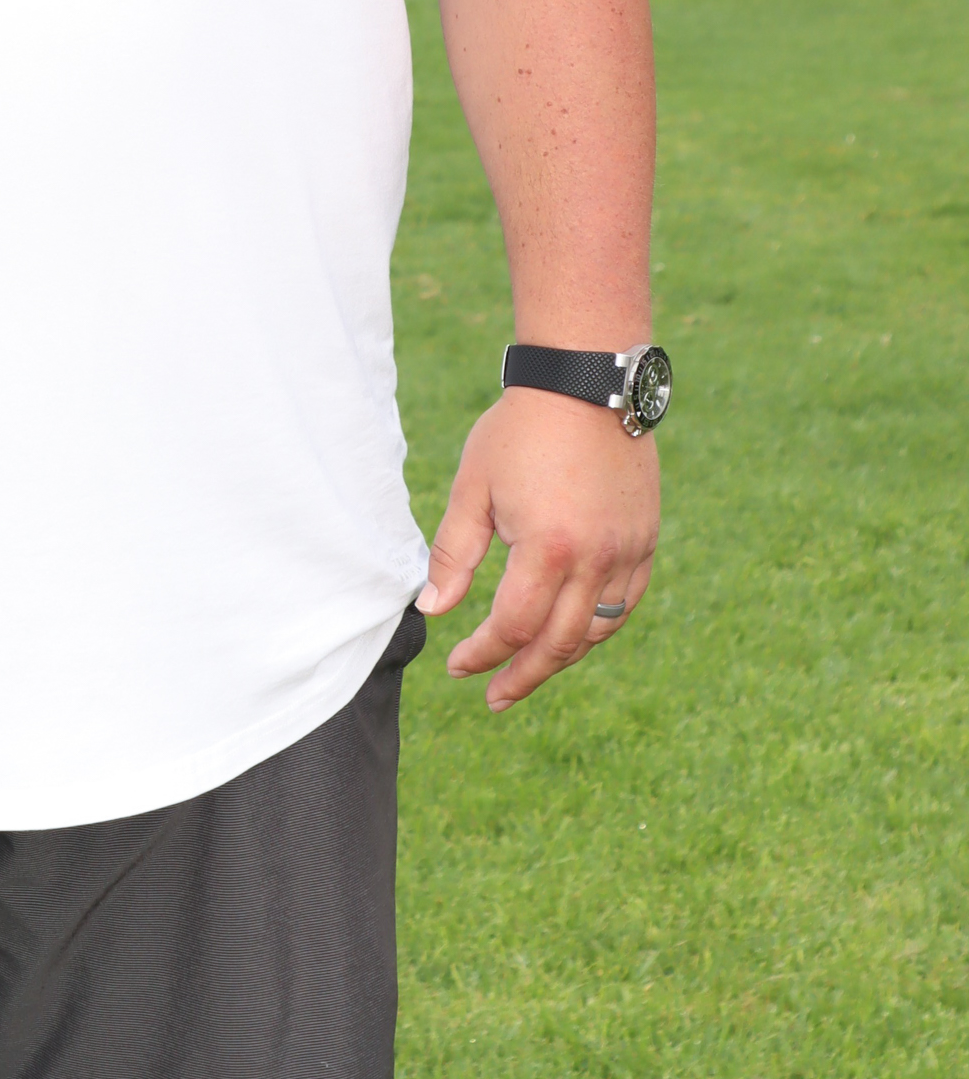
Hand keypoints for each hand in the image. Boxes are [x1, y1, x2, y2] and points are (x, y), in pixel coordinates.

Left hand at [417, 388, 659, 710]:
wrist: (584, 382)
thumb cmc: (519, 430)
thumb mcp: (473, 487)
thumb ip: (453, 553)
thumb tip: (433, 609)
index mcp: (547, 548)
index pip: (513, 627)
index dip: (483, 654)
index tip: (458, 664)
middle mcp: (595, 559)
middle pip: (558, 644)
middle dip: (521, 675)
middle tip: (492, 696)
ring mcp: (627, 551)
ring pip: (596, 631)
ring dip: (560, 659)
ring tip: (527, 671)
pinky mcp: (645, 539)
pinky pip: (625, 603)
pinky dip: (599, 627)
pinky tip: (574, 635)